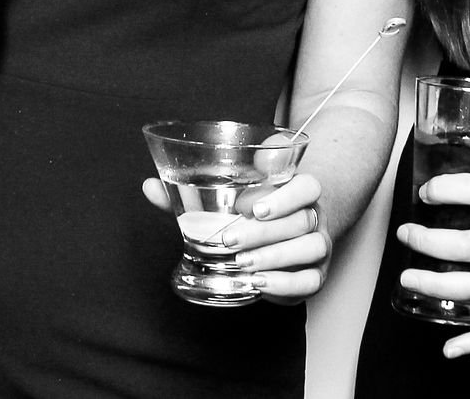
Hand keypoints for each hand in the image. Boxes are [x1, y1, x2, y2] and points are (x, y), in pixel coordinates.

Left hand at [138, 171, 332, 301]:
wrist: (291, 227)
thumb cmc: (256, 207)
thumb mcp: (233, 192)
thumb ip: (195, 190)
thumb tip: (150, 186)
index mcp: (301, 188)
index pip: (307, 186)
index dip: (283, 196)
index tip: (251, 206)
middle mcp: (315, 215)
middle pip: (302, 220)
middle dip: (264, 231)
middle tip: (230, 239)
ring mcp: (319, 244)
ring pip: (310, 248)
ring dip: (275, 257)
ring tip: (242, 263)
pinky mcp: (316, 273)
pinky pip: (311, 280)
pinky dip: (285, 284)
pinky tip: (259, 283)